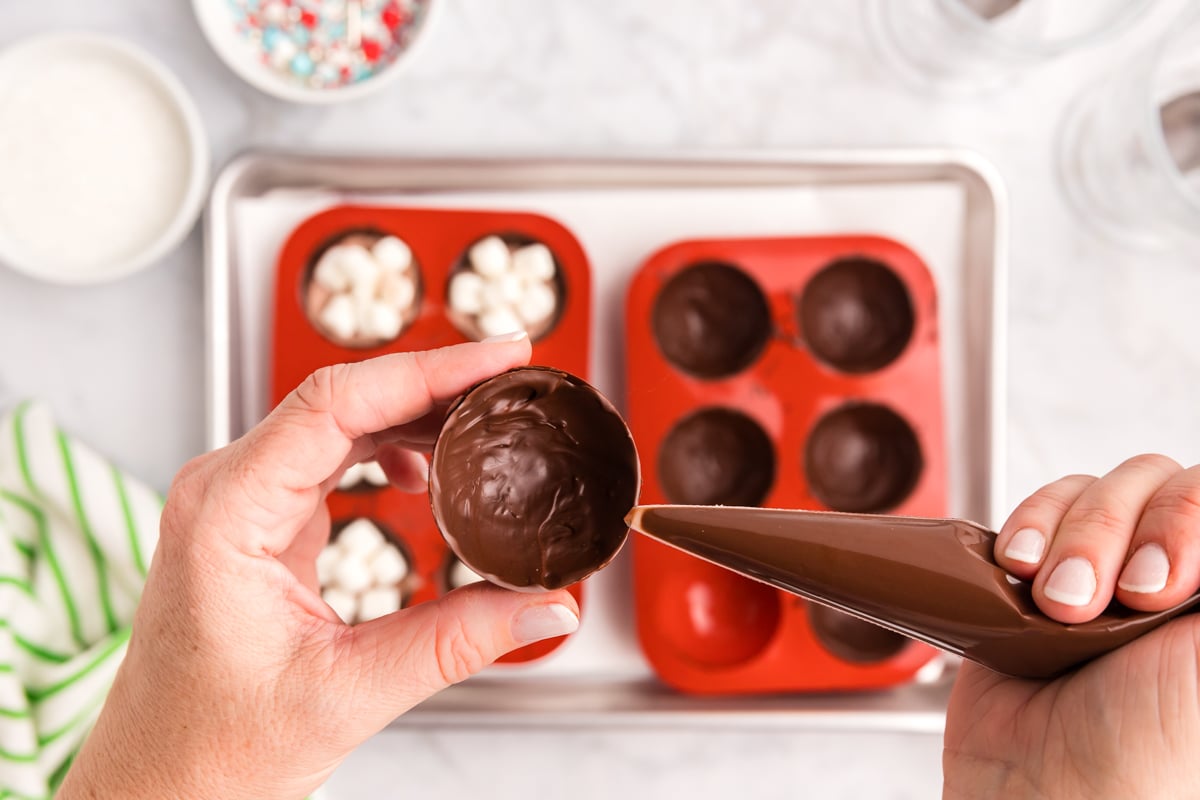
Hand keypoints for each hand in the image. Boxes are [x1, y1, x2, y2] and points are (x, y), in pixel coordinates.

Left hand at [58, 338, 581, 799]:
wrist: (158, 785)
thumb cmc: (211, 748)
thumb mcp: (348, 695)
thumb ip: (456, 644)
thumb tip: (546, 607)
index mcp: (228, 514)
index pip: (335, 404)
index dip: (426, 371)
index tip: (498, 356)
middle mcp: (226, 489)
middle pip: (343, 398)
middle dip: (436, 383)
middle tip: (516, 381)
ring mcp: (241, 499)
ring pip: (341, 419)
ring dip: (418, 413)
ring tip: (490, 419)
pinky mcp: (261, 519)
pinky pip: (333, 454)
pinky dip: (393, 448)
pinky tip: (434, 469)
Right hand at [943, 455, 1199, 798]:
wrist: (1042, 792)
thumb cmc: (1145, 754)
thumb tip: (1198, 530)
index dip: (1184, 522)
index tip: (1160, 587)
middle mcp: (1167, 571)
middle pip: (1155, 484)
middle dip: (1119, 536)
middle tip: (1112, 603)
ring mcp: (1100, 567)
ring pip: (1093, 490)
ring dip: (1069, 539)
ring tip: (1055, 605)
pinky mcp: (1035, 571)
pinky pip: (1036, 511)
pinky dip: (1026, 530)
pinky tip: (1019, 573)